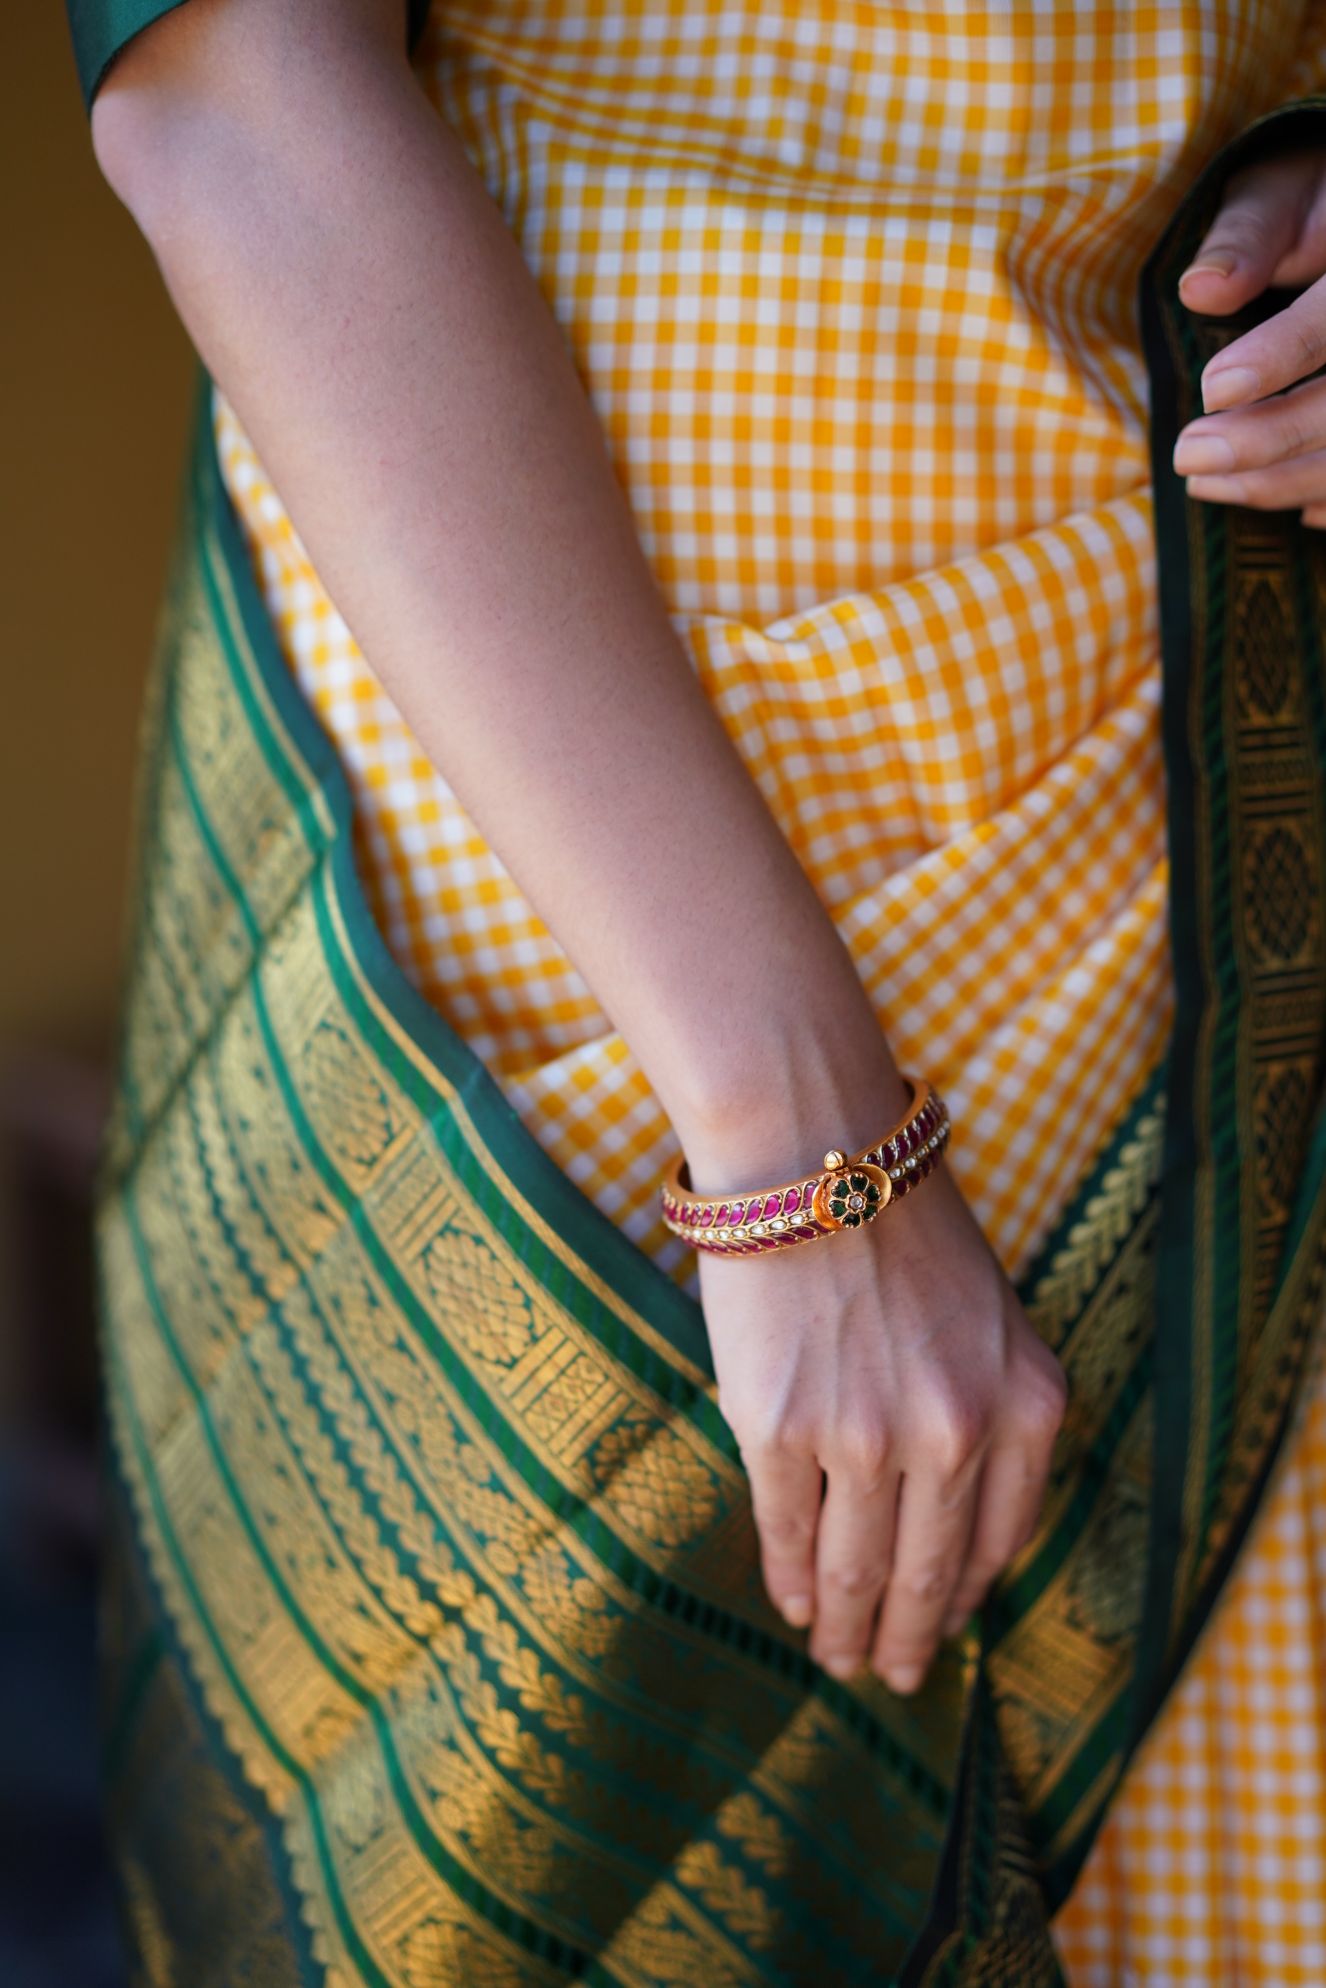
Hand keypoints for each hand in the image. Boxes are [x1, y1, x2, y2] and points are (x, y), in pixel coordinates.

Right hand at [696, 1152, 1068, 1693]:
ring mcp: (865, 1437)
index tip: (950, 1629)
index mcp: (1025, 1403)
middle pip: (932, 1573)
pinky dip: (791, 1579)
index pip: (1003, 1541)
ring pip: (859, 1567)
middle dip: (912, 1638)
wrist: (810, 1152)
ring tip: (840, 1658)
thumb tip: (960, 1522)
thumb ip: (989, 1411)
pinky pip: (789, 1530)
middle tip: (894, 1676)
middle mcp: (956, 1432)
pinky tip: (793, 1602)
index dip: (971, 1598)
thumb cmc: (897, 1223)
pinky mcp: (779, 1429)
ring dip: (849, 1627)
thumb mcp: (987, 1316)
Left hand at [1172, 145, 1325, 522]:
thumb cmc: (1315, 204)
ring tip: (1207, 483)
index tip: (1212, 389)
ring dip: (1288, 480)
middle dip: (1272, 438)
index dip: (1281, 354)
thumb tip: (1200, 288)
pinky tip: (1293, 507)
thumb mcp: (1283, 193)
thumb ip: (1249, 234)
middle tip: (1188, 458)